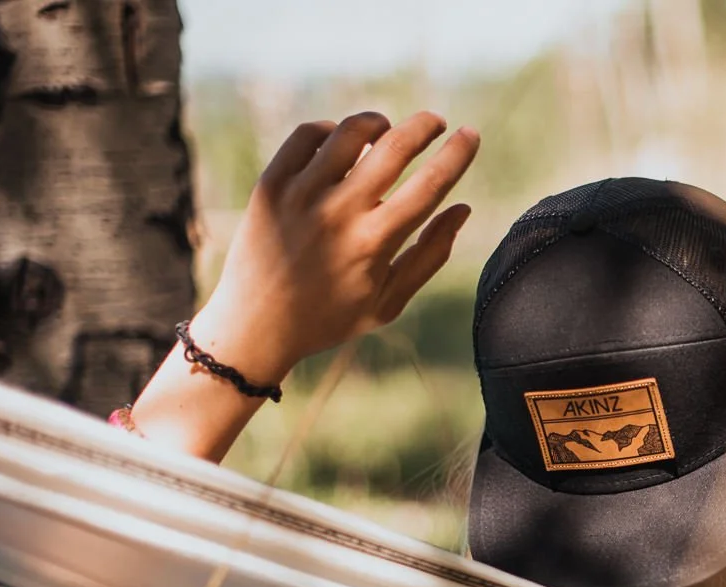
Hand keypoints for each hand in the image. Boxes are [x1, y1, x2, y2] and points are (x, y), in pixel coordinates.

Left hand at [191, 111, 479, 382]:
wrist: (254, 326)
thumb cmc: (330, 318)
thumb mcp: (389, 302)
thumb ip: (430, 255)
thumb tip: (463, 208)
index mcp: (374, 243)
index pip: (429, 186)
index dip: (456, 155)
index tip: (471, 134)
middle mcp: (338, 213)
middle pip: (393, 147)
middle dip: (424, 126)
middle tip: (435, 122)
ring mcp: (300, 195)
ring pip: (349, 132)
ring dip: (378, 123)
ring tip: (386, 131)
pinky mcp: (271, 185)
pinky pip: (307, 135)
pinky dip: (332, 131)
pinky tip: (341, 143)